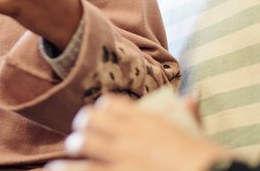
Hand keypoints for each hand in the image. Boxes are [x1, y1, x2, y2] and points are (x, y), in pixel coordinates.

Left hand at [45, 94, 230, 170]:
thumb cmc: (205, 158)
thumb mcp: (197, 133)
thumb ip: (190, 113)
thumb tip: (192, 95)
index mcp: (147, 120)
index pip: (112, 105)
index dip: (102, 109)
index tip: (100, 114)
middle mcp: (129, 135)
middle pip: (91, 121)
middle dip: (84, 126)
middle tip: (81, 134)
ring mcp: (120, 158)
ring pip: (83, 145)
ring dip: (75, 147)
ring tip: (68, 152)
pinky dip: (65, 170)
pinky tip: (54, 170)